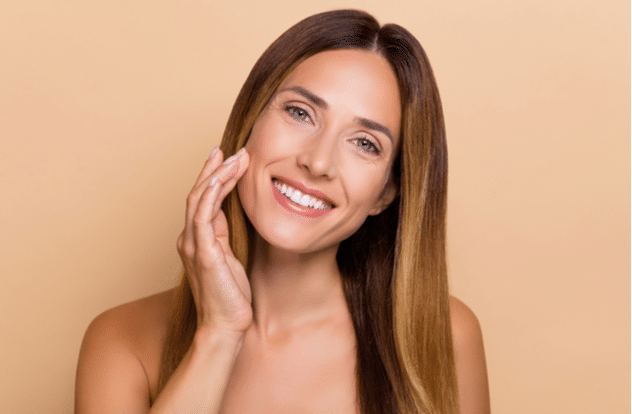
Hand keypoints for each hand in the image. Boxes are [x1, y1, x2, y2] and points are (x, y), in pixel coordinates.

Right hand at [177, 147, 251, 338]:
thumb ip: (225, 234)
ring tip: (233, 158)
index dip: (215, 176)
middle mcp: (189, 238)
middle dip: (215, 168)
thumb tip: (230, 211)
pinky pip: (202, 218)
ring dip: (216, 175)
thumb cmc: (230, 294)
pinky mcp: (203, 254)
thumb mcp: (230, 257)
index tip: (230, 158)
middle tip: (232, 150)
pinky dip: (209, 195)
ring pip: (198, 200)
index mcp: (197, 238)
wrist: (225, 325)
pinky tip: (219, 180)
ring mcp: (193, 245)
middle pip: (197, 193)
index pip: (203, 199)